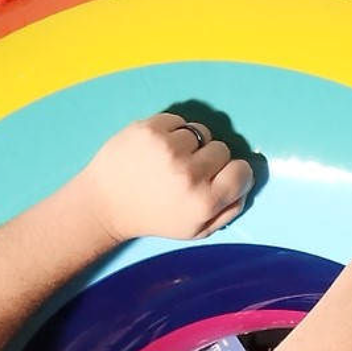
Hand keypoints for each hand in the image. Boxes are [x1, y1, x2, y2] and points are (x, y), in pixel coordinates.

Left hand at [75, 114, 254, 244]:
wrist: (107, 203)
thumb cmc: (156, 218)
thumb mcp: (197, 230)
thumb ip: (227, 210)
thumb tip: (244, 184)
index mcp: (204, 202)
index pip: (242, 171)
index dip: (235, 173)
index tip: (223, 176)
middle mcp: (189, 174)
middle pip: (222, 150)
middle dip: (211, 159)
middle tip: (192, 170)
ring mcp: (168, 148)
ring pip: (201, 132)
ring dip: (192, 143)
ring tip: (174, 157)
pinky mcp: (149, 129)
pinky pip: (178, 120)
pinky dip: (173, 130)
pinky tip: (161, 146)